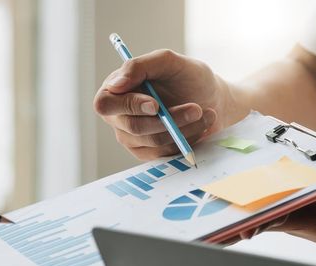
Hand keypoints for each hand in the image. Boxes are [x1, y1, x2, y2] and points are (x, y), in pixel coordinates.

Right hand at [93, 49, 237, 159]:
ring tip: (203, 113)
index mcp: (115, 91)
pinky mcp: (148, 153)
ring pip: (152, 141)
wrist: (210, 99)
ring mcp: (132, 137)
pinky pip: (164, 152)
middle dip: (168, 119)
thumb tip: (115, 85)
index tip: (155, 105)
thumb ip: (139, 66)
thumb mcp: (167, 61)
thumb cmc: (187, 77)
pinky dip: (185, 139)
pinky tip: (197, 125)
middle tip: (195, 109)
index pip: (105, 104)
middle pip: (132, 126)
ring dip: (182, 128)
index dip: (128, 106)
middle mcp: (118, 116)